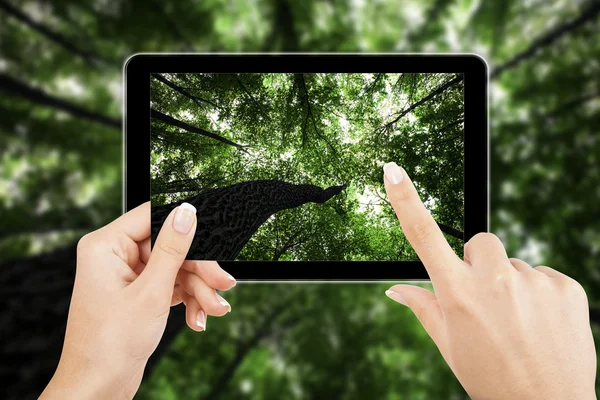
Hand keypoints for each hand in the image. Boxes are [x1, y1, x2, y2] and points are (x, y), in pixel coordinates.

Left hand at [40, 202, 235, 398]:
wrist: (98, 387)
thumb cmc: (109, 345)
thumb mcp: (151, 292)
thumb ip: (172, 249)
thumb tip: (186, 213)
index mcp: (106, 246)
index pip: (152, 216)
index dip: (184, 226)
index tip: (214, 236)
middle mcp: (116, 256)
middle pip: (171, 246)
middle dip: (199, 270)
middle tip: (223, 284)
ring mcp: (128, 276)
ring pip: (176, 268)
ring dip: (198, 290)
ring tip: (213, 310)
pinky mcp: (139, 294)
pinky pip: (172, 286)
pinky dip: (188, 301)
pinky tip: (198, 319)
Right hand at [382, 162, 595, 399]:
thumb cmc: (489, 377)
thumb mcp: (448, 345)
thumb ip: (422, 307)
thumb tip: (395, 289)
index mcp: (456, 293)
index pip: (423, 235)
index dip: (405, 199)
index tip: (393, 170)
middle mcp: (493, 280)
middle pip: (481, 243)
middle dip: (480, 263)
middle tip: (486, 299)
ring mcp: (532, 282)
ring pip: (515, 264)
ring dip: (513, 284)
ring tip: (519, 323)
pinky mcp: (566, 287)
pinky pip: (544, 276)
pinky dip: (540, 294)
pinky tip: (541, 323)